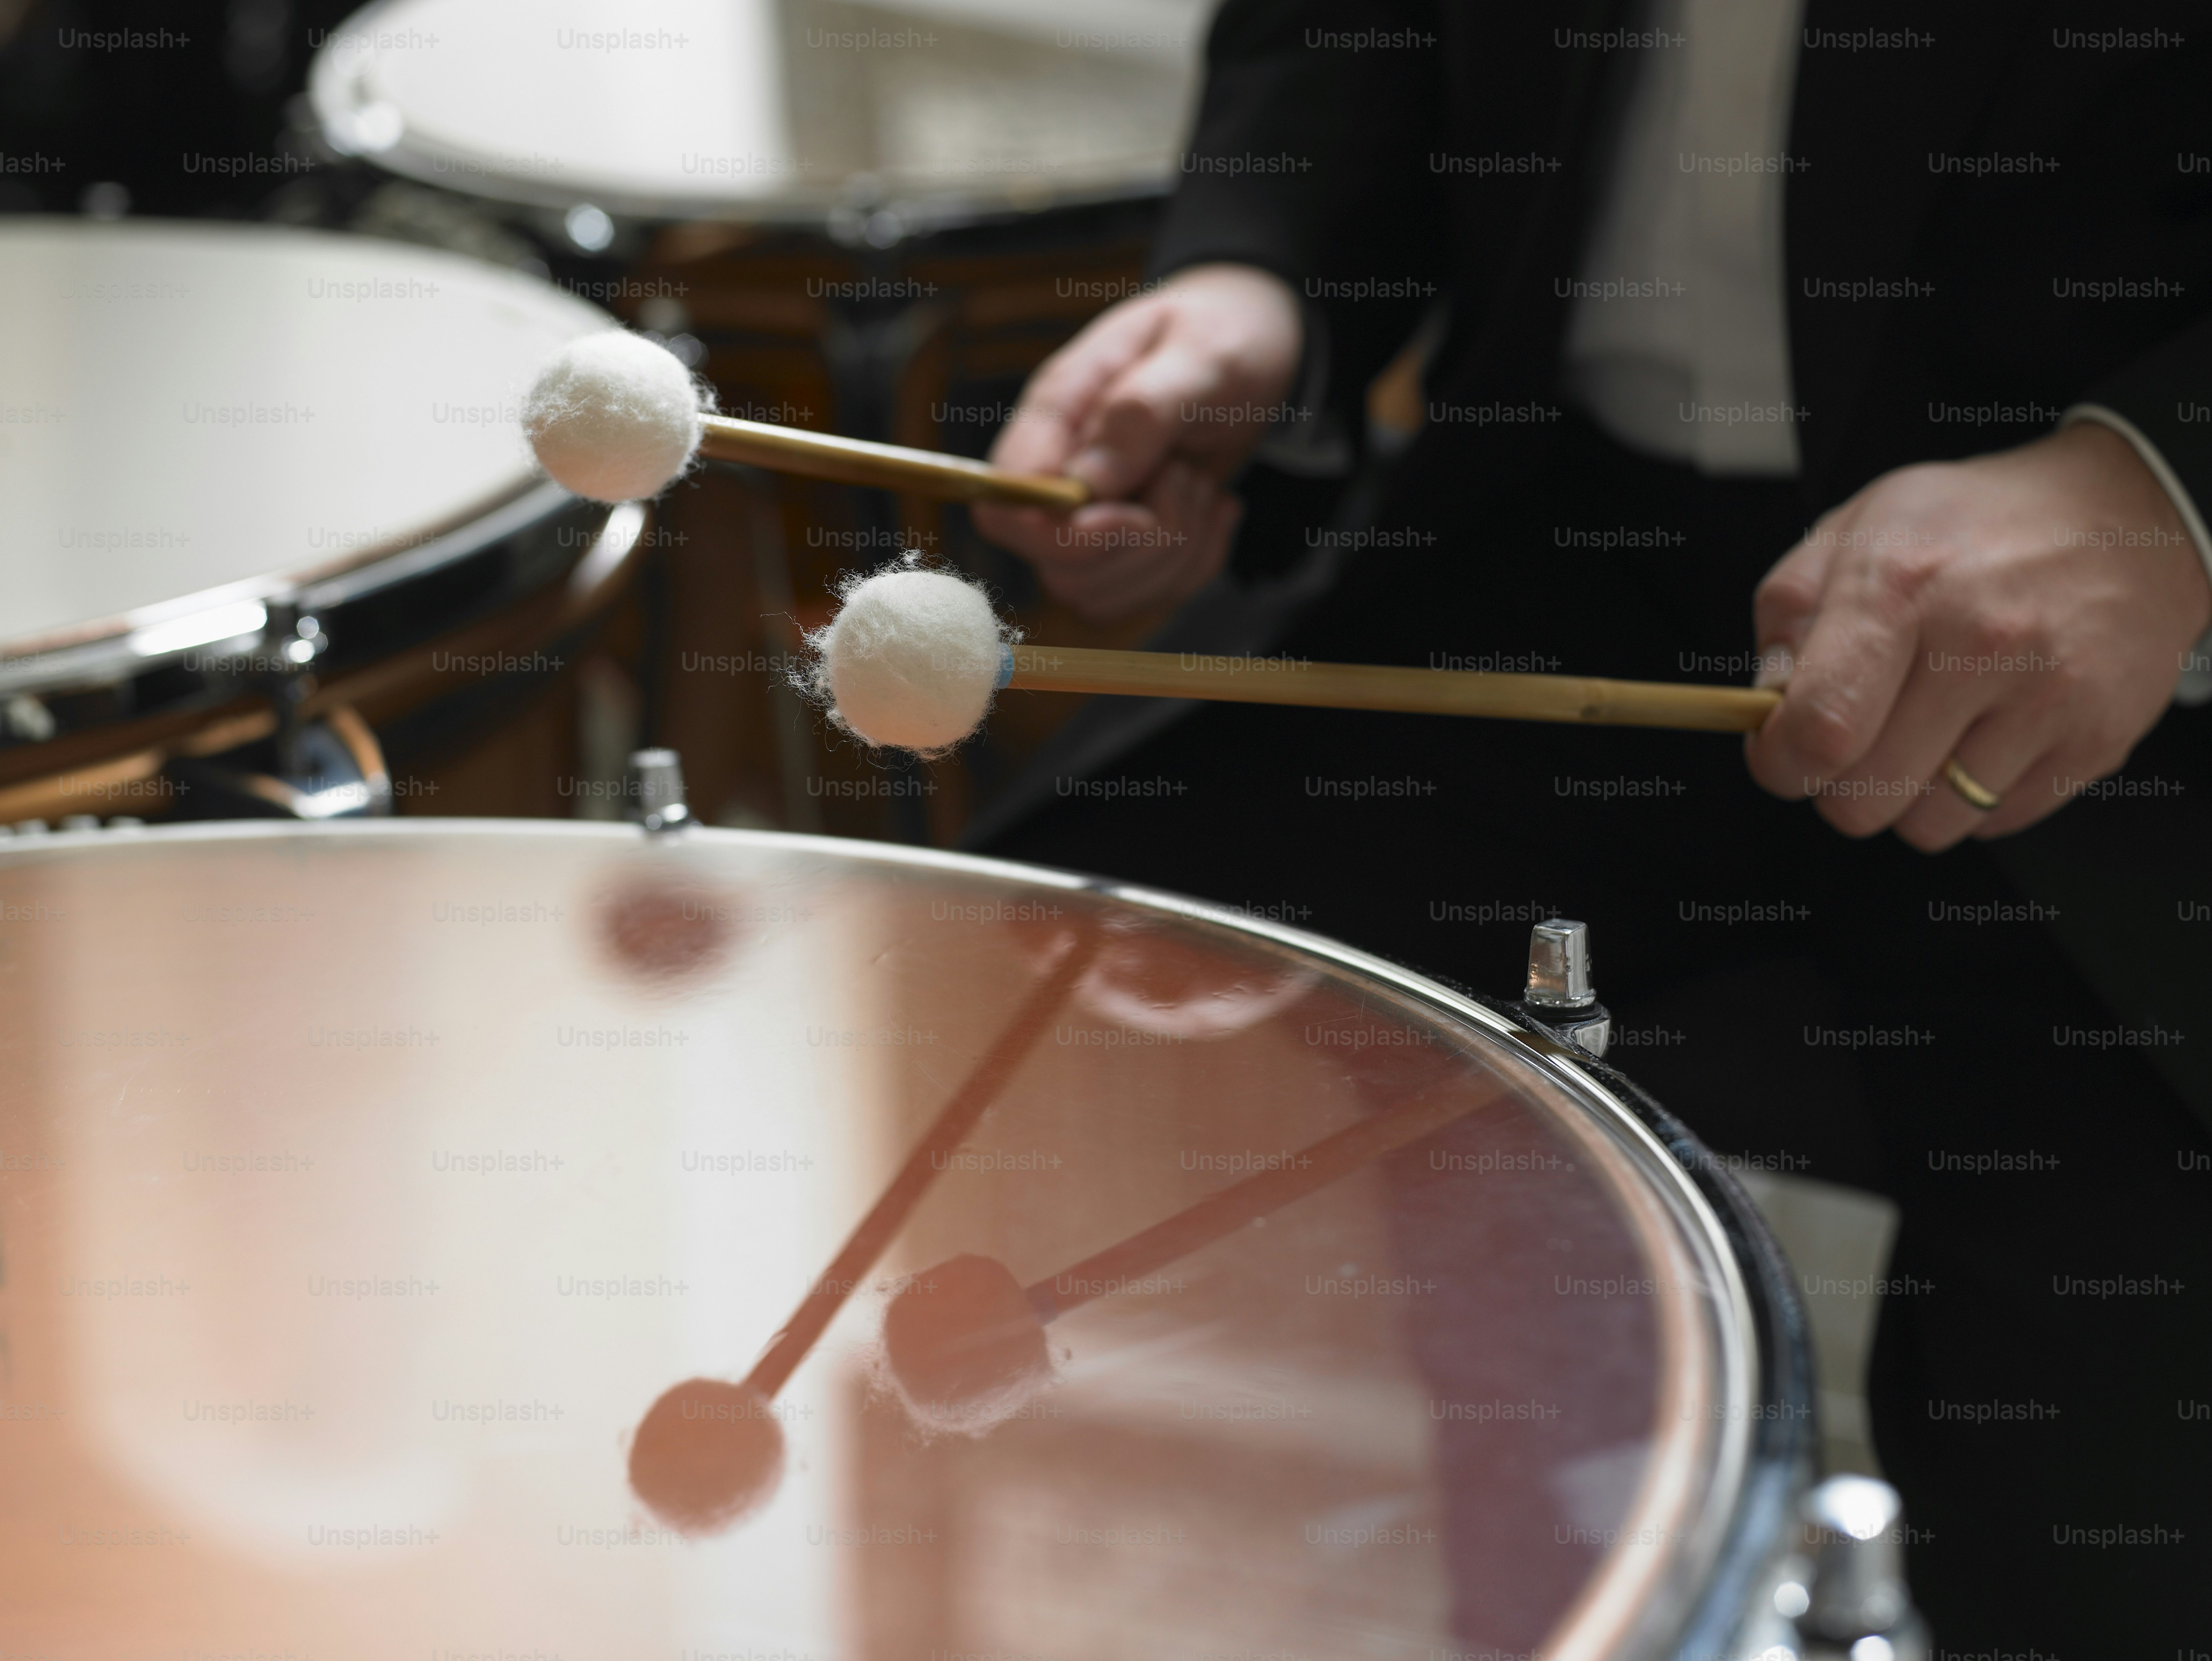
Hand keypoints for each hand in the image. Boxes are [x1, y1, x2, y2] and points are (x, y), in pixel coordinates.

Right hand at [973, 264, 1302, 622]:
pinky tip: (1215, 506)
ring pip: (1101, 592)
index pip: (1002, 506)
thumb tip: (1088, 482)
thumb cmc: (1223, 334)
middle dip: (1138, 546)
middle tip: (1185, 476)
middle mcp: (1061, 471)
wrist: (1255, 345)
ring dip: (1172, 554)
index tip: (1134, 515)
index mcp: (1057, 413)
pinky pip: (1148, 595)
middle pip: (1055, 569)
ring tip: (1199, 482)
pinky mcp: (1129, 544)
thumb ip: (1141, 411)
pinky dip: (1195, 563)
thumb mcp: (1201, 355)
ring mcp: (1092, 513)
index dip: (1061, 535)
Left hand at [1745, 421, 2211, 849]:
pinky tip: (1986, 730)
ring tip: (1928, 727)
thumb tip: (1765, 701)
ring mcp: (2048, 696)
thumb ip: (1788, 613)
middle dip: (1838, 784)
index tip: (1779, 752)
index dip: (1779, 763)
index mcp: (1902, 584)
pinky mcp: (2096, 738)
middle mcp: (1981, 642)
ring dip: (1909, 795)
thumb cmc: (1977, 525)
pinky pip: (1995, 823)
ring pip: (1929, 825)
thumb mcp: (1858, 527)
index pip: (1819, 729)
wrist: (2128, 515)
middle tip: (1857, 737)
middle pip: (1863, 798)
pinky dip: (1975, 795)